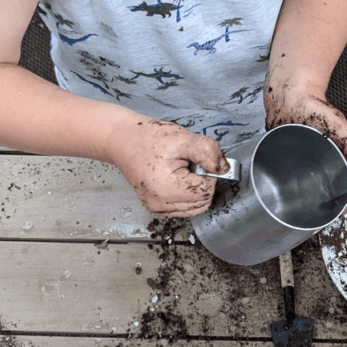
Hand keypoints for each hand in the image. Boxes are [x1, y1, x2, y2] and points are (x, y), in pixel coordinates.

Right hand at [107, 118, 228, 217]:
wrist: (122, 140)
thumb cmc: (148, 138)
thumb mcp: (183, 139)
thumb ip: (209, 152)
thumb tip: (224, 168)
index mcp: (167, 189)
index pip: (207, 190)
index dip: (208, 172)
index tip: (196, 160)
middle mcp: (160, 204)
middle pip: (203, 201)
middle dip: (201, 181)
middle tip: (187, 163)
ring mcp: (157, 208)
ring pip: (195, 207)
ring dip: (195, 189)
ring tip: (179, 170)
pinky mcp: (155, 207)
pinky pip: (184, 208)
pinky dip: (187, 195)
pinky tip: (176, 178)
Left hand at [264, 83, 346, 198]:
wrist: (290, 99)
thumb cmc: (315, 108)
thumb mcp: (340, 125)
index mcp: (344, 154)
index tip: (346, 204)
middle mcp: (329, 161)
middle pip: (339, 188)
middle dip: (338, 201)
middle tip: (332, 211)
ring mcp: (312, 163)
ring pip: (320, 187)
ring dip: (321, 198)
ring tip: (317, 208)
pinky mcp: (294, 163)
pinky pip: (300, 181)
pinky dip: (302, 190)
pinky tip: (300, 196)